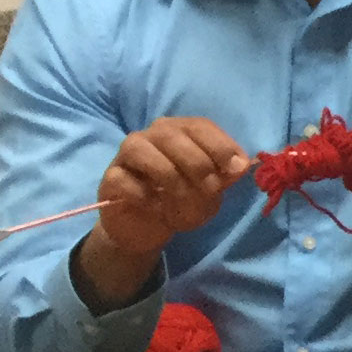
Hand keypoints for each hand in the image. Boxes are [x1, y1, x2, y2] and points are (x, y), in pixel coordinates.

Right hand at [76, 116, 249, 306]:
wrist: (147, 226)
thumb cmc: (181, 198)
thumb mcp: (211, 189)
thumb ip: (226, 175)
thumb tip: (241, 165)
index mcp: (180, 131)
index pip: (200, 126)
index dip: (220, 146)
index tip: (236, 170)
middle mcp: (152, 135)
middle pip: (174, 137)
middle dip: (198, 167)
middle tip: (209, 192)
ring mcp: (127, 154)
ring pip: (145, 153)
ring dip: (172, 183)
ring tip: (183, 207)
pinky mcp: (110, 177)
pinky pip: (125, 181)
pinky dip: (146, 197)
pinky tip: (157, 209)